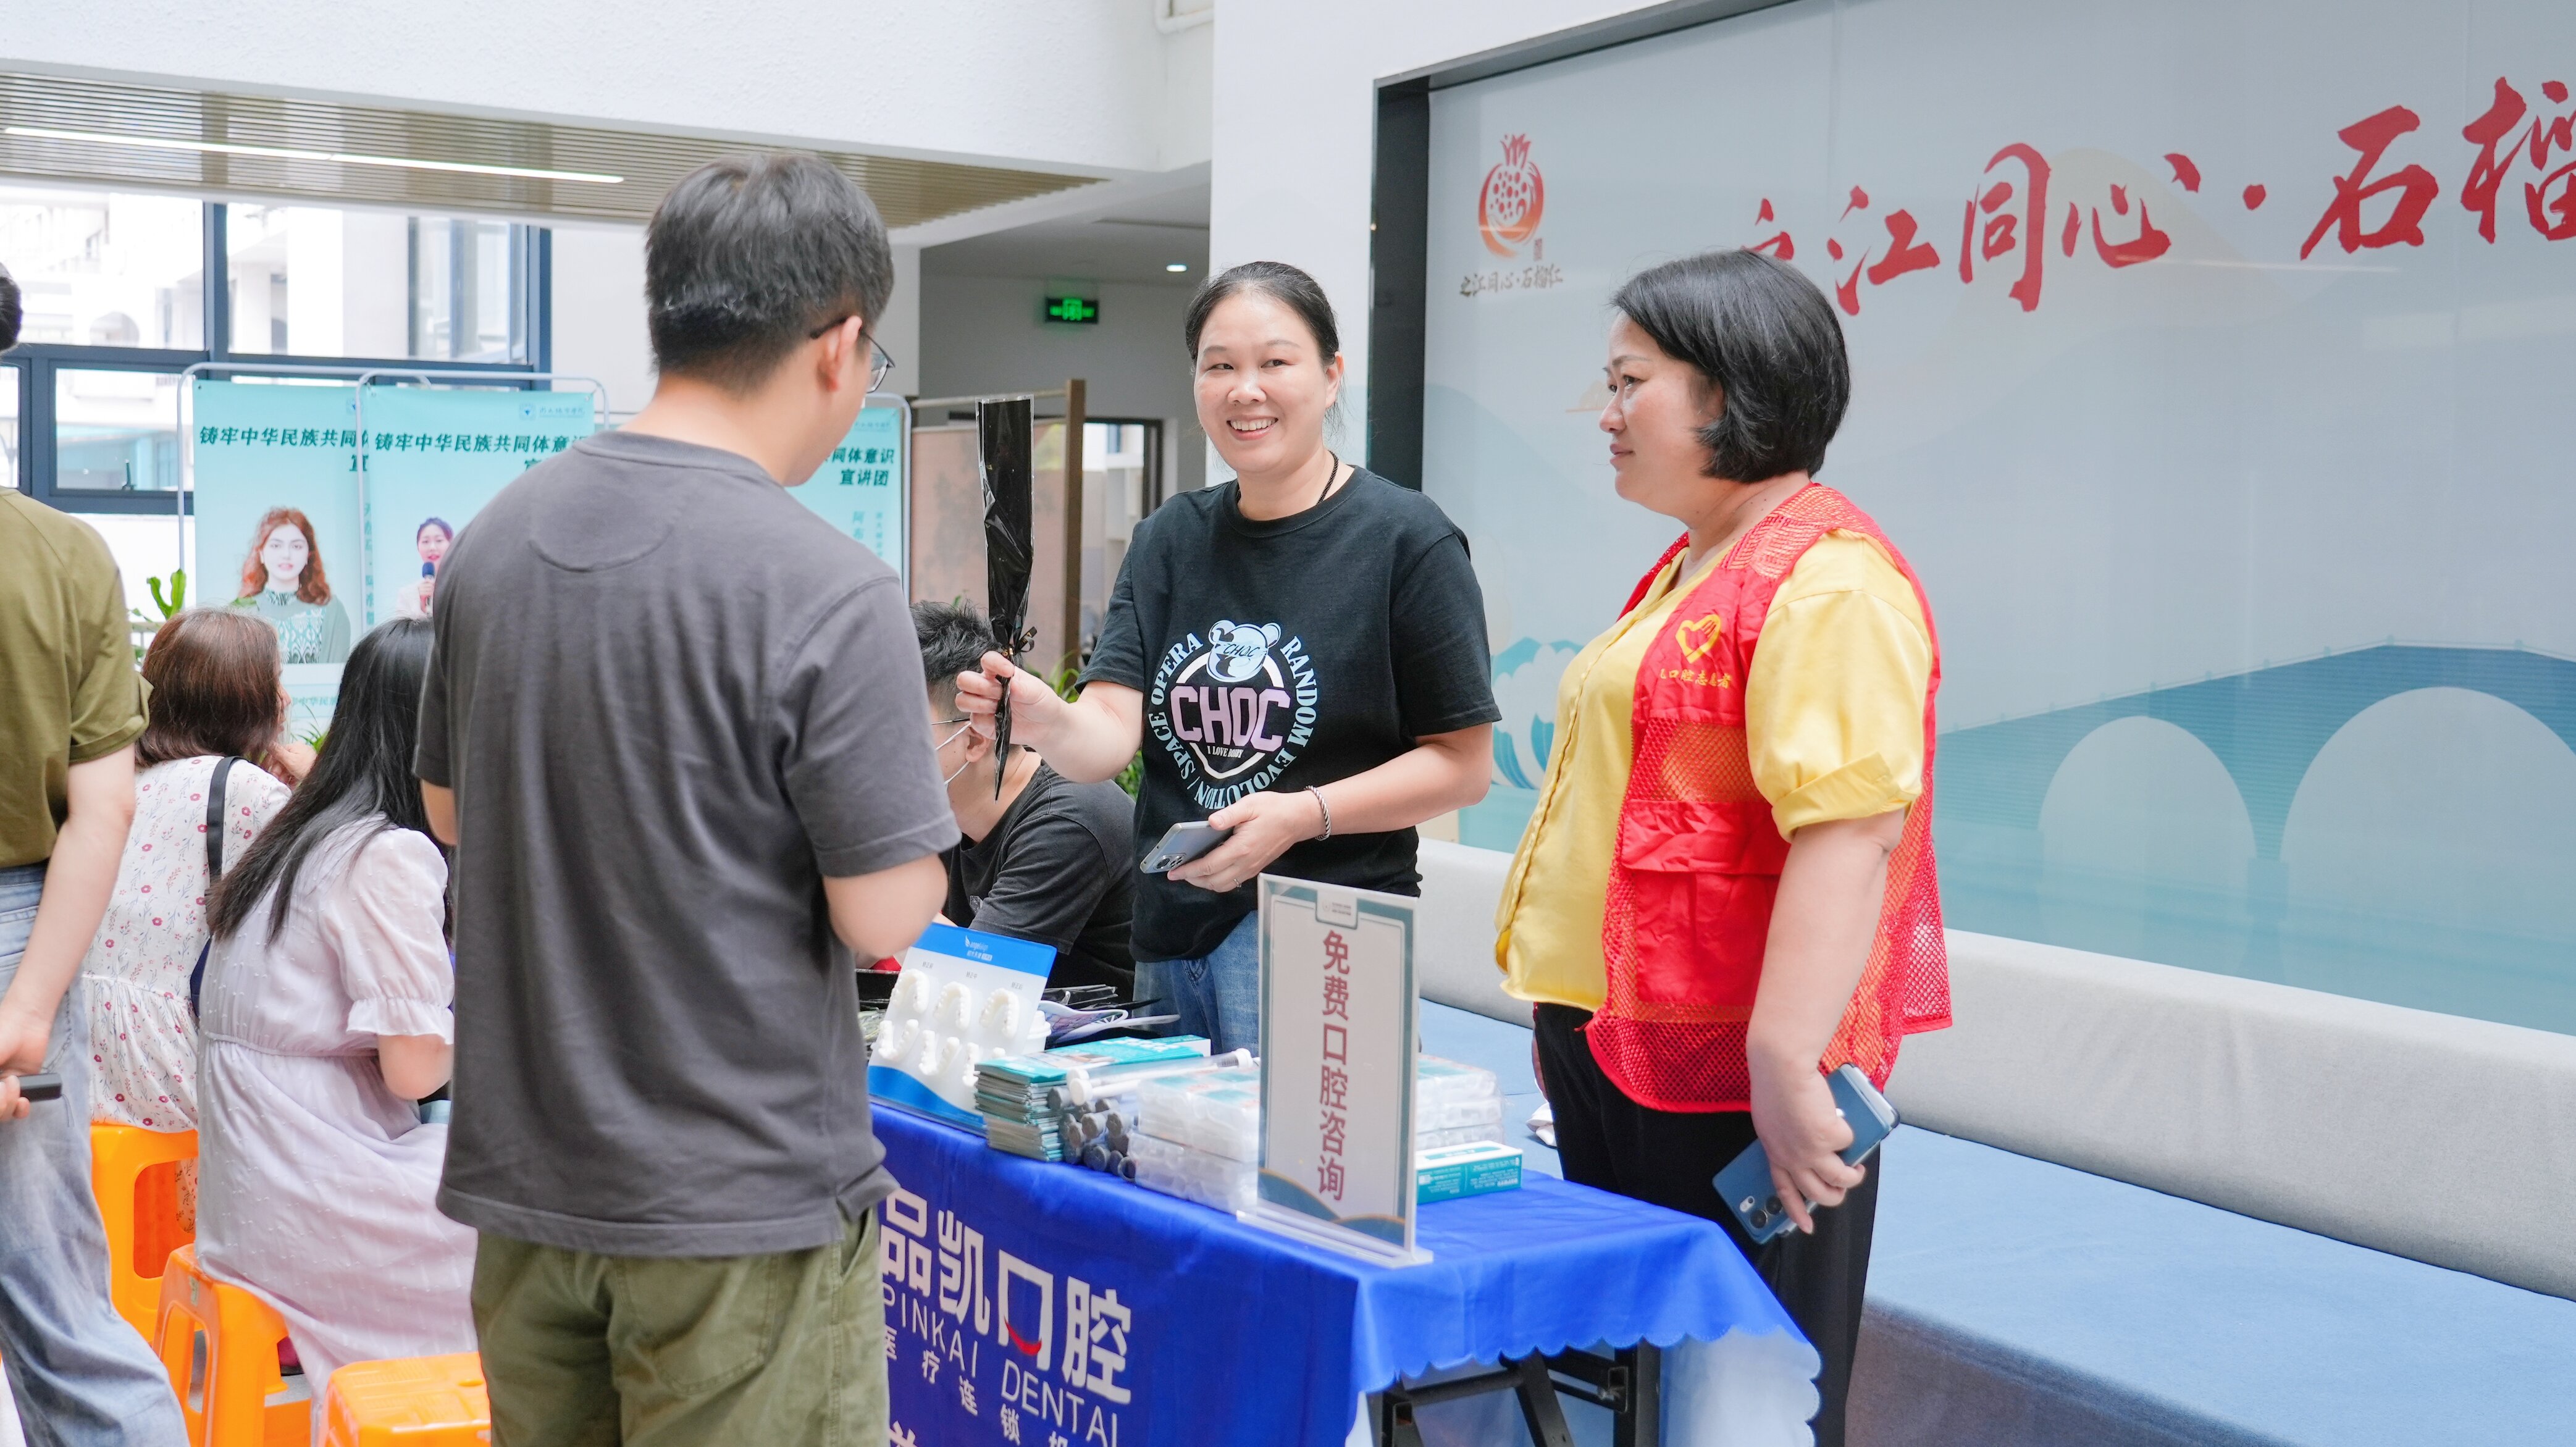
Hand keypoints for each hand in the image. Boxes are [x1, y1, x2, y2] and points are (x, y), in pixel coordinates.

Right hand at [0, 1001, 52, 1122]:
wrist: (25, 1025)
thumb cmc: (1, 1036)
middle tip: (2, 1085)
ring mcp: (3, 1092)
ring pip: (2, 1114)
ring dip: (8, 1104)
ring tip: (13, 1082)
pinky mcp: (21, 1091)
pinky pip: (18, 1112)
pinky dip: (20, 1110)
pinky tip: (23, 1101)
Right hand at [265, 737, 317, 786]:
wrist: (323, 776)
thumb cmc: (307, 766)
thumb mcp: (289, 760)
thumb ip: (277, 752)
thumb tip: (267, 742)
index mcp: (293, 747)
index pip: (276, 753)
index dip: (269, 763)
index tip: (265, 771)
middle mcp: (298, 752)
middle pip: (282, 763)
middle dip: (277, 773)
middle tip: (276, 781)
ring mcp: (302, 760)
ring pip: (288, 769)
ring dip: (283, 778)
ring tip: (282, 785)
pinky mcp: (306, 769)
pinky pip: (295, 774)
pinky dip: (291, 780)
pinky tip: (289, 787)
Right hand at [952, 652, 1067, 748]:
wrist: (1045, 726)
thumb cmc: (1040, 702)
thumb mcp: (1036, 691)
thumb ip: (1023, 687)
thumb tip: (1010, 683)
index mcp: (999, 673)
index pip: (987, 660)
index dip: (994, 663)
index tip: (1009, 672)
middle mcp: (987, 686)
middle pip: (964, 679)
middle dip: (979, 686)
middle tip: (999, 693)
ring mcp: (982, 705)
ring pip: (962, 700)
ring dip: (979, 703)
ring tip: (998, 707)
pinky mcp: (982, 723)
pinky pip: (973, 720)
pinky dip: (985, 720)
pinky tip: (999, 720)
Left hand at [1168, 789, 1324, 894]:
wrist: (1299, 819)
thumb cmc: (1274, 809)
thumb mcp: (1250, 804)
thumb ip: (1228, 814)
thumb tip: (1210, 822)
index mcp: (1241, 848)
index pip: (1209, 865)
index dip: (1188, 870)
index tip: (1173, 871)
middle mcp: (1245, 863)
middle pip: (1213, 881)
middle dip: (1193, 880)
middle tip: (1178, 872)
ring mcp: (1251, 868)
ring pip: (1223, 886)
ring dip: (1205, 884)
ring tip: (1192, 874)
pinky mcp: (1256, 869)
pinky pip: (1233, 883)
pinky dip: (1218, 883)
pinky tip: (1211, 872)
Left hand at [1746, 1047, 1863, 1234]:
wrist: (1782, 1066)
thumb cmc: (1775, 1082)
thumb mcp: (1773, 1119)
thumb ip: (1788, 1136)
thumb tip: (1810, 1144)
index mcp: (1774, 1152)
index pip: (1784, 1190)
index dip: (1796, 1211)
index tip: (1805, 1227)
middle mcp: (1791, 1158)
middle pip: (1818, 1193)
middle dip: (1836, 1196)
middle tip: (1844, 1184)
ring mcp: (1811, 1152)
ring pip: (1840, 1180)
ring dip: (1853, 1176)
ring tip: (1857, 1165)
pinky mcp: (1830, 1139)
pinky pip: (1850, 1144)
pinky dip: (1853, 1133)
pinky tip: (1847, 1122)